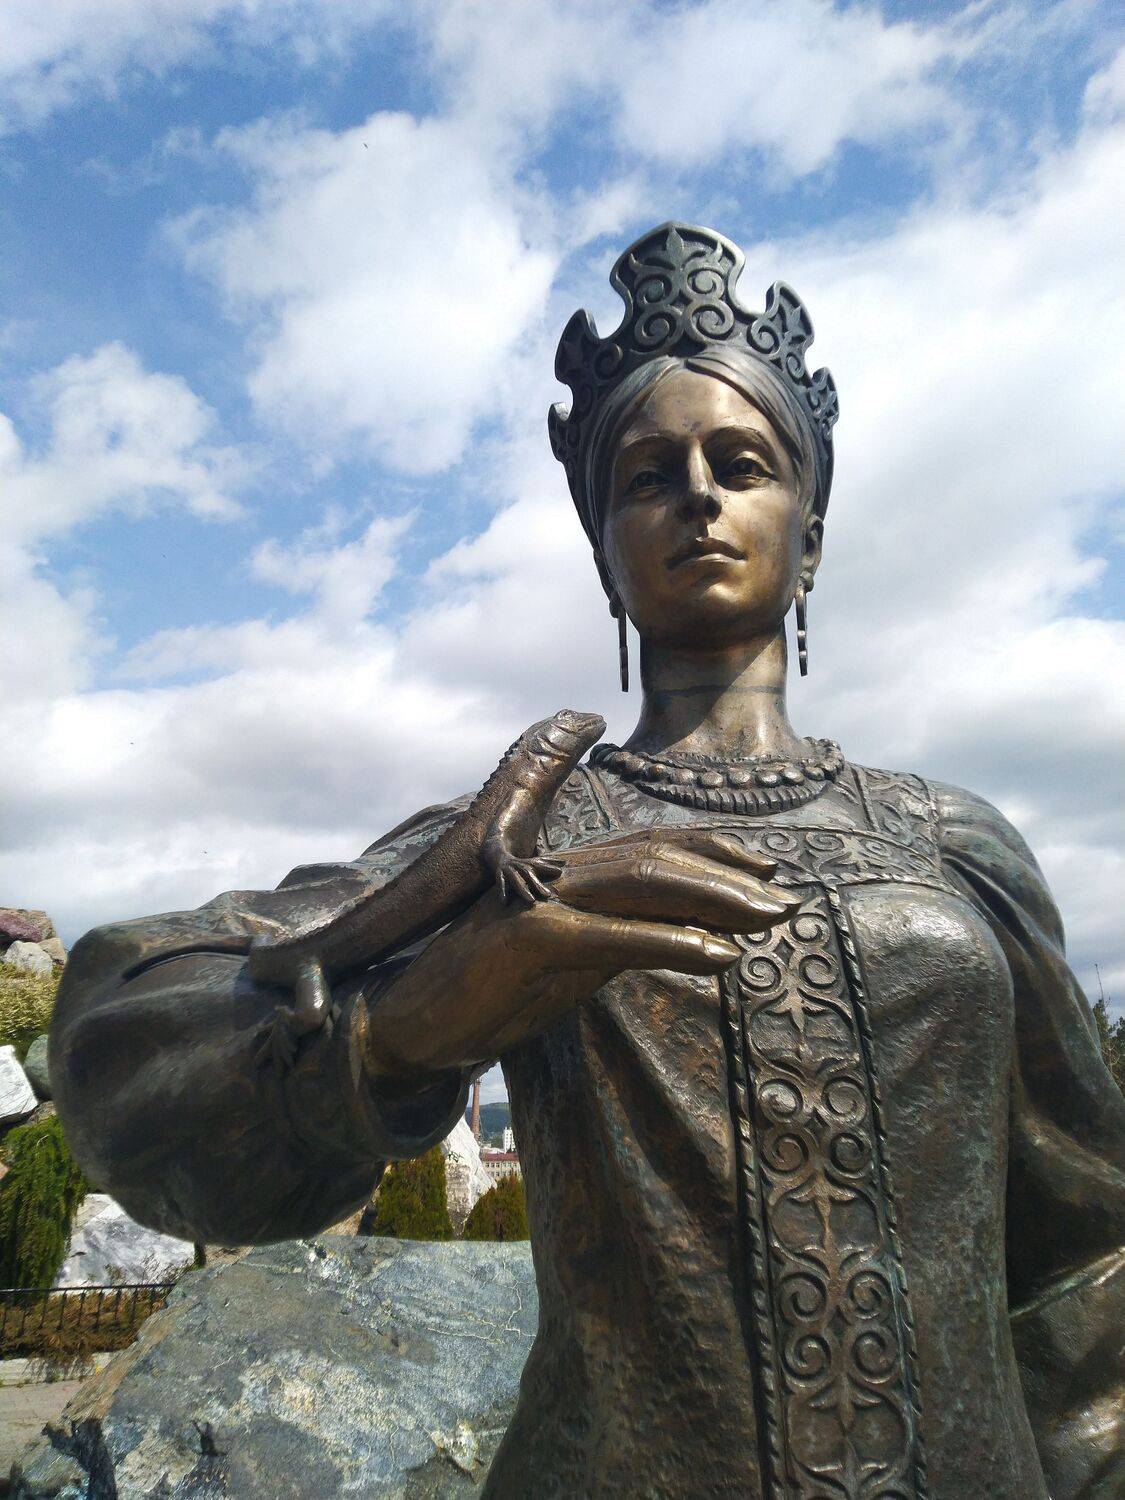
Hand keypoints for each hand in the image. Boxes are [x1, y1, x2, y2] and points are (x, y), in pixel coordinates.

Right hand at [361, 822, 799, 1079]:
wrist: (409, 1022)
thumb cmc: (491, 993)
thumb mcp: (571, 965)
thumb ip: (622, 941)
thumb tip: (692, 937)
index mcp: (568, 876)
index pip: (652, 847)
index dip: (714, 852)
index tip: (767, 873)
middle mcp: (559, 875)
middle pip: (658, 857)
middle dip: (730, 878)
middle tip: (785, 903)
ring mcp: (541, 900)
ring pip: (643, 880)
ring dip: (715, 899)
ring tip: (767, 921)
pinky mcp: (528, 938)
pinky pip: (613, 936)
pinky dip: (673, 943)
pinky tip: (720, 956)